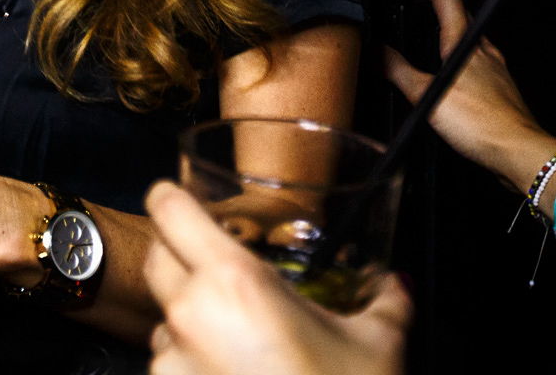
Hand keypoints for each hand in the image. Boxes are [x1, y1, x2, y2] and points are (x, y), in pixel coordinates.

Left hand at [142, 182, 408, 374]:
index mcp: (233, 281)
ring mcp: (171, 366)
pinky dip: (192, 368)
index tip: (180, 198)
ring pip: (163, 322)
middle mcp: (190, 317)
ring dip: (188, 323)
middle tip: (218, 271)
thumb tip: (398, 286)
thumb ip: (385, 301)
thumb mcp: (377, 345)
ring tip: (237, 342)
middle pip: (158, 260)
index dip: (172, 198)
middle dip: (181, 258)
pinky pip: (170, 369)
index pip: (169, 209)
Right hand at [381, 0, 555, 186]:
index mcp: (463, 42)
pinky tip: (449, 74)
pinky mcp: (499, 85)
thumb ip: (398, 71)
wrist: (519, 151)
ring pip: (468, 34)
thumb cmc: (482, 125)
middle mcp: (482, 48)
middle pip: (457, 8)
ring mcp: (494, 66)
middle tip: (405, 2)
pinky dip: (458, 54)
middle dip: (428, 0)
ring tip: (423, 36)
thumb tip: (378, 52)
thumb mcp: (427, 96)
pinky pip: (477, 58)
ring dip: (444, 26)